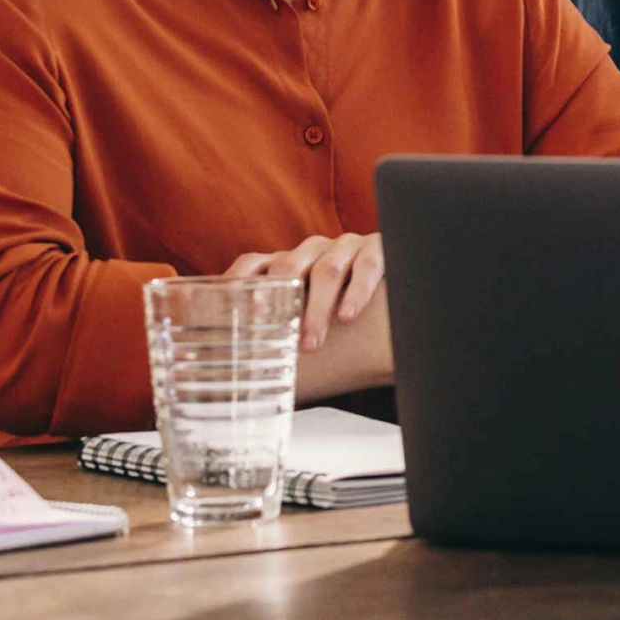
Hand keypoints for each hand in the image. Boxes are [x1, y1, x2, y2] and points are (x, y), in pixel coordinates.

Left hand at [226, 232, 383, 354]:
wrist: (396, 306)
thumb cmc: (342, 316)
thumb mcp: (306, 318)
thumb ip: (279, 333)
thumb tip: (235, 373)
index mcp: (290, 262)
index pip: (254, 264)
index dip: (237, 282)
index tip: (223, 309)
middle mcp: (313, 250)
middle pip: (288, 267)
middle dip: (281, 304)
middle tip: (274, 337)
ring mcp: (346, 246)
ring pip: (327, 270)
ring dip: (317, 308)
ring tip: (312, 342)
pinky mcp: (378, 248)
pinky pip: (366, 267)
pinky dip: (356, 292)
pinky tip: (348, 315)